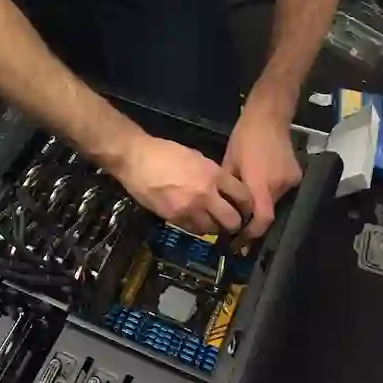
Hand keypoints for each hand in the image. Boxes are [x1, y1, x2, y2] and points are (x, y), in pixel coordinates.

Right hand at [114, 134, 252, 234]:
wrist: (135, 159)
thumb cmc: (165, 152)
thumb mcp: (196, 157)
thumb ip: (212, 174)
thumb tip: (223, 188)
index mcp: (213, 174)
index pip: (243, 196)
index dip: (247, 205)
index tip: (245, 208)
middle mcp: (205, 194)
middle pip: (232, 220)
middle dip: (234, 222)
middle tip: (231, 220)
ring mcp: (189, 209)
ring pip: (213, 229)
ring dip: (215, 226)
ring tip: (211, 220)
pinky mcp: (174, 218)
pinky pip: (194, 230)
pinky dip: (197, 227)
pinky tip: (194, 219)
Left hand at [223, 108, 301, 238]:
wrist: (269, 117)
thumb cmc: (244, 137)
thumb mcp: (229, 162)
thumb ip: (229, 187)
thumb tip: (222, 205)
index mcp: (260, 183)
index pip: (262, 220)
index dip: (251, 234)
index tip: (240, 240)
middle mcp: (279, 186)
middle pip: (268, 212)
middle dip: (254, 218)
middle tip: (240, 222)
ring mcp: (291, 181)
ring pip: (276, 203)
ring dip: (263, 204)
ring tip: (250, 199)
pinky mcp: (298, 176)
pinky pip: (283, 191)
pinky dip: (272, 192)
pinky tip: (263, 184)